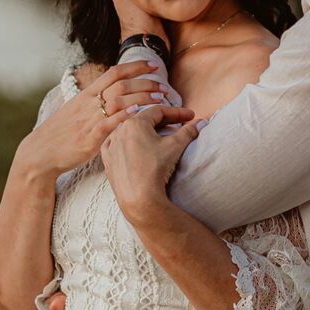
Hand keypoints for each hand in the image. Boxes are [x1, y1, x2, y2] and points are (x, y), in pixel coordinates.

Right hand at [17, 62, 193, 179]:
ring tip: (160, 100)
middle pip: (121, 84)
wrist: (41, 152)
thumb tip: (110, 94)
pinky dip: (125, 117)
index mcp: (86, 94)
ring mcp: (89, 119)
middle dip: (146, 83)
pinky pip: (110, 123)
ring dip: (142, 98)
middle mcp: (89, 103)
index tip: (154, 65)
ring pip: (119, 100)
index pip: (114, 72)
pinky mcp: (90, 137)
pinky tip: (139, 115)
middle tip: (164, 87)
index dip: (136, 66)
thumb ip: (93, 101)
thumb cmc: (60, 133)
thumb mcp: (75, 110)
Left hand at [100, 107, 202, 225]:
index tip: (190, 116)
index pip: (159, 111)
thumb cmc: (156, 169)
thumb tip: (201, 123)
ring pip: (130, 132)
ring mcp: (111, 145)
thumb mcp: (176, 146)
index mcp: (134, 123)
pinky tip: (138, 147)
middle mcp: (119, 130)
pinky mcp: (108, 160)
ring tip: (161, 137)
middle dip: (163, 122)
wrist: (139, 198)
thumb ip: (188, 131)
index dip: (177, 112)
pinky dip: (130, 143)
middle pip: (144, 120)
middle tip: (179, 125)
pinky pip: (119, 145)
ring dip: (146, 132)